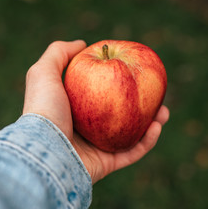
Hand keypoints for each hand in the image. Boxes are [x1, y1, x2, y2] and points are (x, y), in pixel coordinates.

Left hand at [23, 40, 169, 183]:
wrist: (43, 151)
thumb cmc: (44, 110)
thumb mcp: (44, 72)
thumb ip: (59, 53)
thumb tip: (81, 44)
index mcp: (74, 108)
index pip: (102, 92)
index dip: (119, 81)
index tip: (134, 69)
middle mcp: (86, 127)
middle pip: (120, 113)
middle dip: (140, 103)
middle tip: (155, 93)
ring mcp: (96, 147)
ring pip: (131, 134)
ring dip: (151, 123)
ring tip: (164, 111)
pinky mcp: (105, 164)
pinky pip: (132, 153)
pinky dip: (147, 142)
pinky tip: (157, 126)